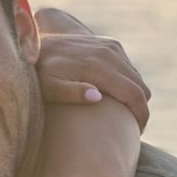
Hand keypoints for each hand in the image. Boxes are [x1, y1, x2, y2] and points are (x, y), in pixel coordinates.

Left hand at [35, 7, 150, 131]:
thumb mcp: (49, 87)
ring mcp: (111, 46)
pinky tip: (115, 96)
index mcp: (99, 66)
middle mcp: (110, 53)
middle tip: (131, 129)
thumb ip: (71, 92)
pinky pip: (129, 67)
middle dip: (141, 109)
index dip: (140, 116)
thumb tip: (96, 97)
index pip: (134, 94)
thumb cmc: (40, 73)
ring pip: (137, 77)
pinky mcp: (109, 44)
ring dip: (135, 96)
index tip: (137, 132)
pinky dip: (128, 83)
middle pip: (141, 87)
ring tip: (122, 115)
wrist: (36, 44)